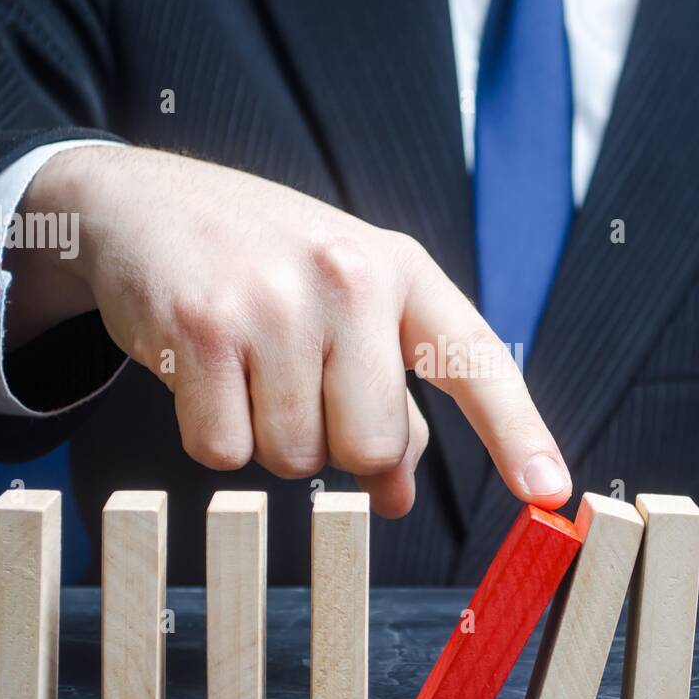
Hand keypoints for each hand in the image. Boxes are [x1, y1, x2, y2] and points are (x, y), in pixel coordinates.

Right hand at [6, 145, 571, 516]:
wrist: (146, 200)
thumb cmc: (263, 265)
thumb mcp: (347, 308)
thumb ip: (387, 397)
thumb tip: (397, 498)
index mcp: (402, 271)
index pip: (474, 361)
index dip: (518, 433)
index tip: (552, 491)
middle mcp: (349, 277)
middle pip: (372, 446)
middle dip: (337, 450)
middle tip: (303, 396)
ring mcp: (274, 299)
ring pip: (295, 458)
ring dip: (270, 441)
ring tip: (249, 371)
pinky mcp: (200, 325)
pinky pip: (222, 452)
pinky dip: (212, 435)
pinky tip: (204, 374)